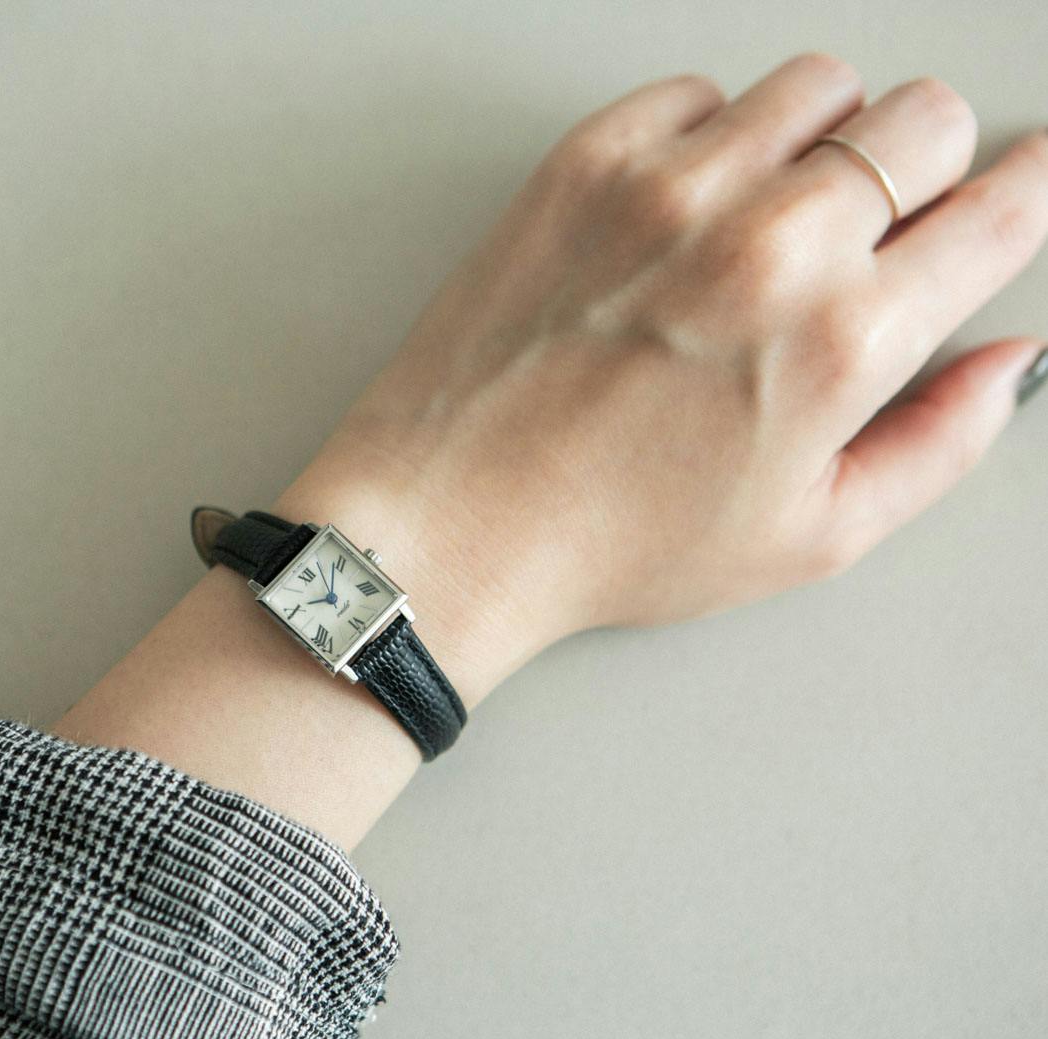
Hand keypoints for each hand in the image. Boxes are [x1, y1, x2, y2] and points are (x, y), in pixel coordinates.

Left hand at [276, 52, 1047, 708]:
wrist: (458, 519)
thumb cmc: (614, 543)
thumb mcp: (808, 538)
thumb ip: (936, 444)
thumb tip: (1008, 363)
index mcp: (841, 343)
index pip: (998, 210)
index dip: (1027, 188)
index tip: (1023, 179)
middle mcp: (767, 245)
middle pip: (920, 119)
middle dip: (924, 167)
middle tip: (876, 227)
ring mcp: (671, 189)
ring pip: (817, 85)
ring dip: (821, 140)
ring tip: (775, 219)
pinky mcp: (586, 164)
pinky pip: (697, 95)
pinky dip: (711, 139)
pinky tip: (685, 215)